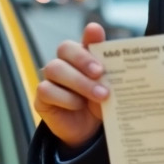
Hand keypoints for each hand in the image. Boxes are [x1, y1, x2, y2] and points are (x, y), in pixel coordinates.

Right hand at [34, 23, 108, 148]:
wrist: (89, 130)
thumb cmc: (100, 103)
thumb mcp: (111, 88)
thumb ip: (112, 70)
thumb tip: (121, 57)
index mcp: (83, 56)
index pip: (84, 38)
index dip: (89, 35)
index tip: (96, 32)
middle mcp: (65, 63)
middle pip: (65, 48)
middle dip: (83, 59)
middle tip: (100, 73)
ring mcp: (51, 79)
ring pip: (55, 69)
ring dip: (79, 82)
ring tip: (100, 95)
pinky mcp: (41, 97)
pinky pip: (47, 90)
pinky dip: (65, 98)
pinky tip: (78, 105)